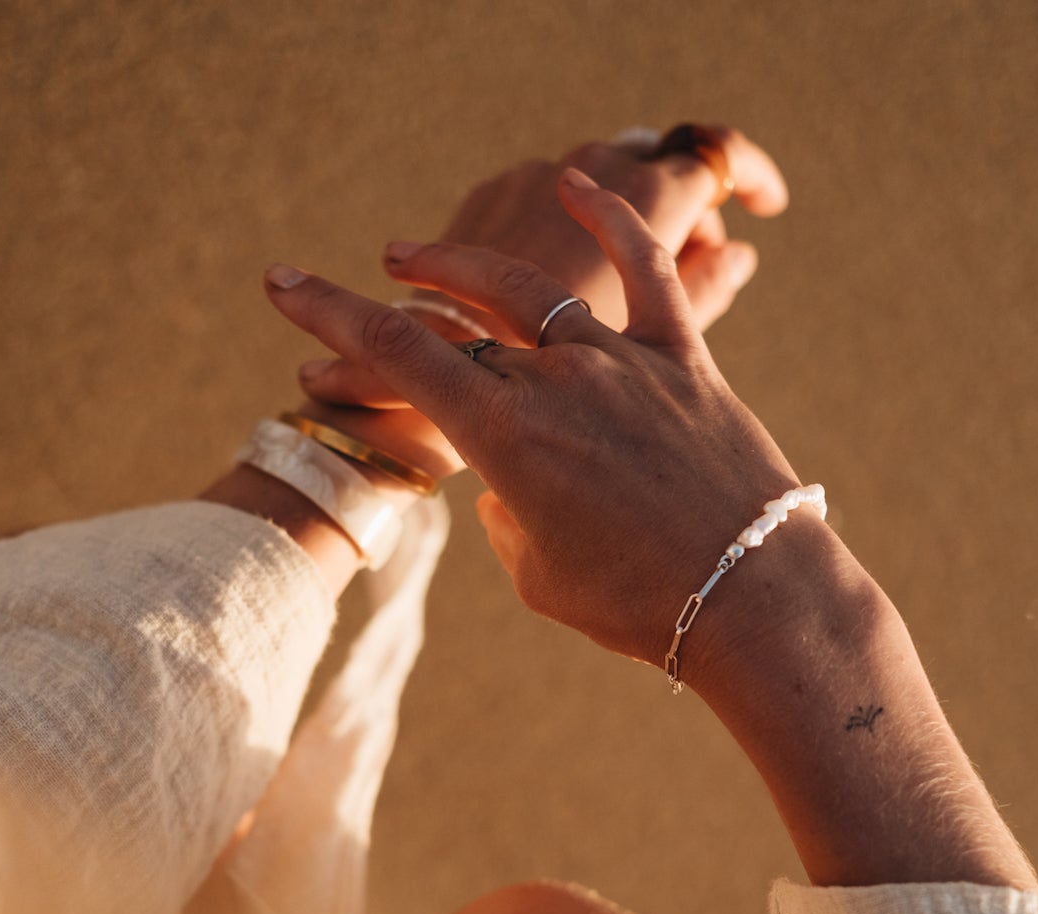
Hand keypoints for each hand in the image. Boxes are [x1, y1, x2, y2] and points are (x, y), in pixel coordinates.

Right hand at [261, 169, 815, 667]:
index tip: (285, 286)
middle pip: (451, 329)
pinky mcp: (682, 359)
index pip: (398, 356)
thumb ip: (511, 512)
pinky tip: (576, 187)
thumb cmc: (638, 603)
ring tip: (413, 256)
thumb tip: (516, 479)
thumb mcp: (539, 574)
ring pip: (527, 291)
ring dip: (461, 268)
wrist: (752, 598)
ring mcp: (621, 361)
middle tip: (337, 290)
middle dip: (380, 308)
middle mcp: (555, 382)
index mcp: (505, 439)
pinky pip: (647, 272)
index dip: (331, 315)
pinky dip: (612, 221)